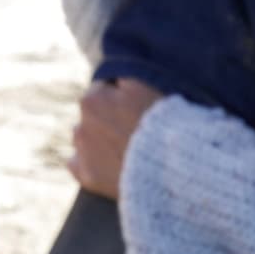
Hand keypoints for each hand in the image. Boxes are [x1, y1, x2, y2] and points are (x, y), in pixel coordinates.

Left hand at [67, 79, 163, 198]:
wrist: (177, 169)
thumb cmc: (165, 124)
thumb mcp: (146, 87)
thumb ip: (123, 78)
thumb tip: (112, 78)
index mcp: (92, 99)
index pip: (104, 91)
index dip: (123, 99)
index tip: (139, 109)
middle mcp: (80, 123)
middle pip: (93, 115)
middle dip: (109, 120)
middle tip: (136, 132)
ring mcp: (82, 152)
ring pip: (85, 139)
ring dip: (100, 141)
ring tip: (129, 151)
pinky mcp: (86, 175)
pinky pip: (77, 165)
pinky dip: (91, 165)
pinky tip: (111, 167)